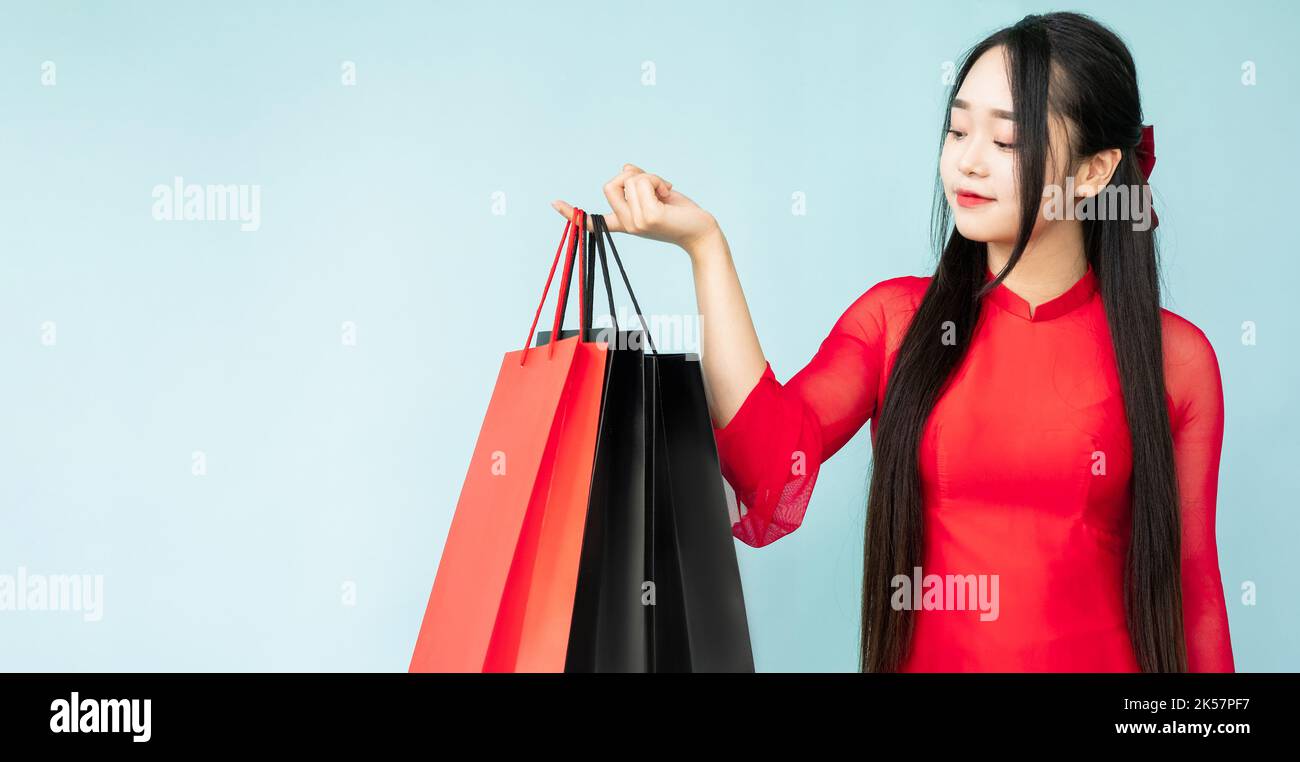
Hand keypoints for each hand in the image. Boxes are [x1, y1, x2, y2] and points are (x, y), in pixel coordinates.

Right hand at [551, 163, 719, 251]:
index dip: (572, 214)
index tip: (553, 203)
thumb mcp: (655, 192)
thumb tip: (625, 168)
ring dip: (650, 177)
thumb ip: (638, 180)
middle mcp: (627, 225)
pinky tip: (669, 192)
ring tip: (666, 191)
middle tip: (655, 186)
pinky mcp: (649, 217)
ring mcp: (636, 223)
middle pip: (610, 184)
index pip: (593, 222)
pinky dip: (657, 180)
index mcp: (624, 222)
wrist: (701, 231)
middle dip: (632, 176)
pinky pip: (643, 182)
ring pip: (629, 180)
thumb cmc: (681, 213)